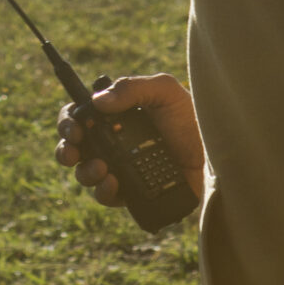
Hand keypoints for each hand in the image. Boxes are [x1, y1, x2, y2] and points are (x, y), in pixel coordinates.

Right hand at [55, 73, 204, 205]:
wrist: (217, 155)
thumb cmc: (192, 119)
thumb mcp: (165, 92)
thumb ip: (132, 88)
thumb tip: (98, 101)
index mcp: (115, 116)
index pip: (78, 117)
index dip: (68, 123)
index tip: (74, 129)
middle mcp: (112, 143)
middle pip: (74, 148)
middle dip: (66, 150)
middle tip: (74, 152)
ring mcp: (120, 169)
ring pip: (85, 174)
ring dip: (85, 172)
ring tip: (102, 169)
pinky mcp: (131, 192)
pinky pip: (107, 196)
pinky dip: (103, 191)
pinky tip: (113, 184)